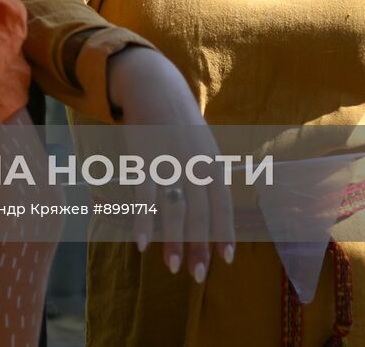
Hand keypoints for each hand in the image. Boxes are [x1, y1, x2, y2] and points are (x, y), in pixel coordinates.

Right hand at [97, 46, 235, 282]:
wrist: (154, 86)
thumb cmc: (178, 123)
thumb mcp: (202, 146)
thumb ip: (207, 177)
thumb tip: (211, 213)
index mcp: (212, 163)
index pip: (222, 205)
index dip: (223, 234)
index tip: (224, 261)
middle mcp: (194, 164)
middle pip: (199, 214)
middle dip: (198, 247)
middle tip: (196, 276)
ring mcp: (169, 162)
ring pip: (174, 210)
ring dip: (172, 241)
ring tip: (171, 267)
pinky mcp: (144, 159)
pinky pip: (145, 196)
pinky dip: (142, 221)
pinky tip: (140, 244)